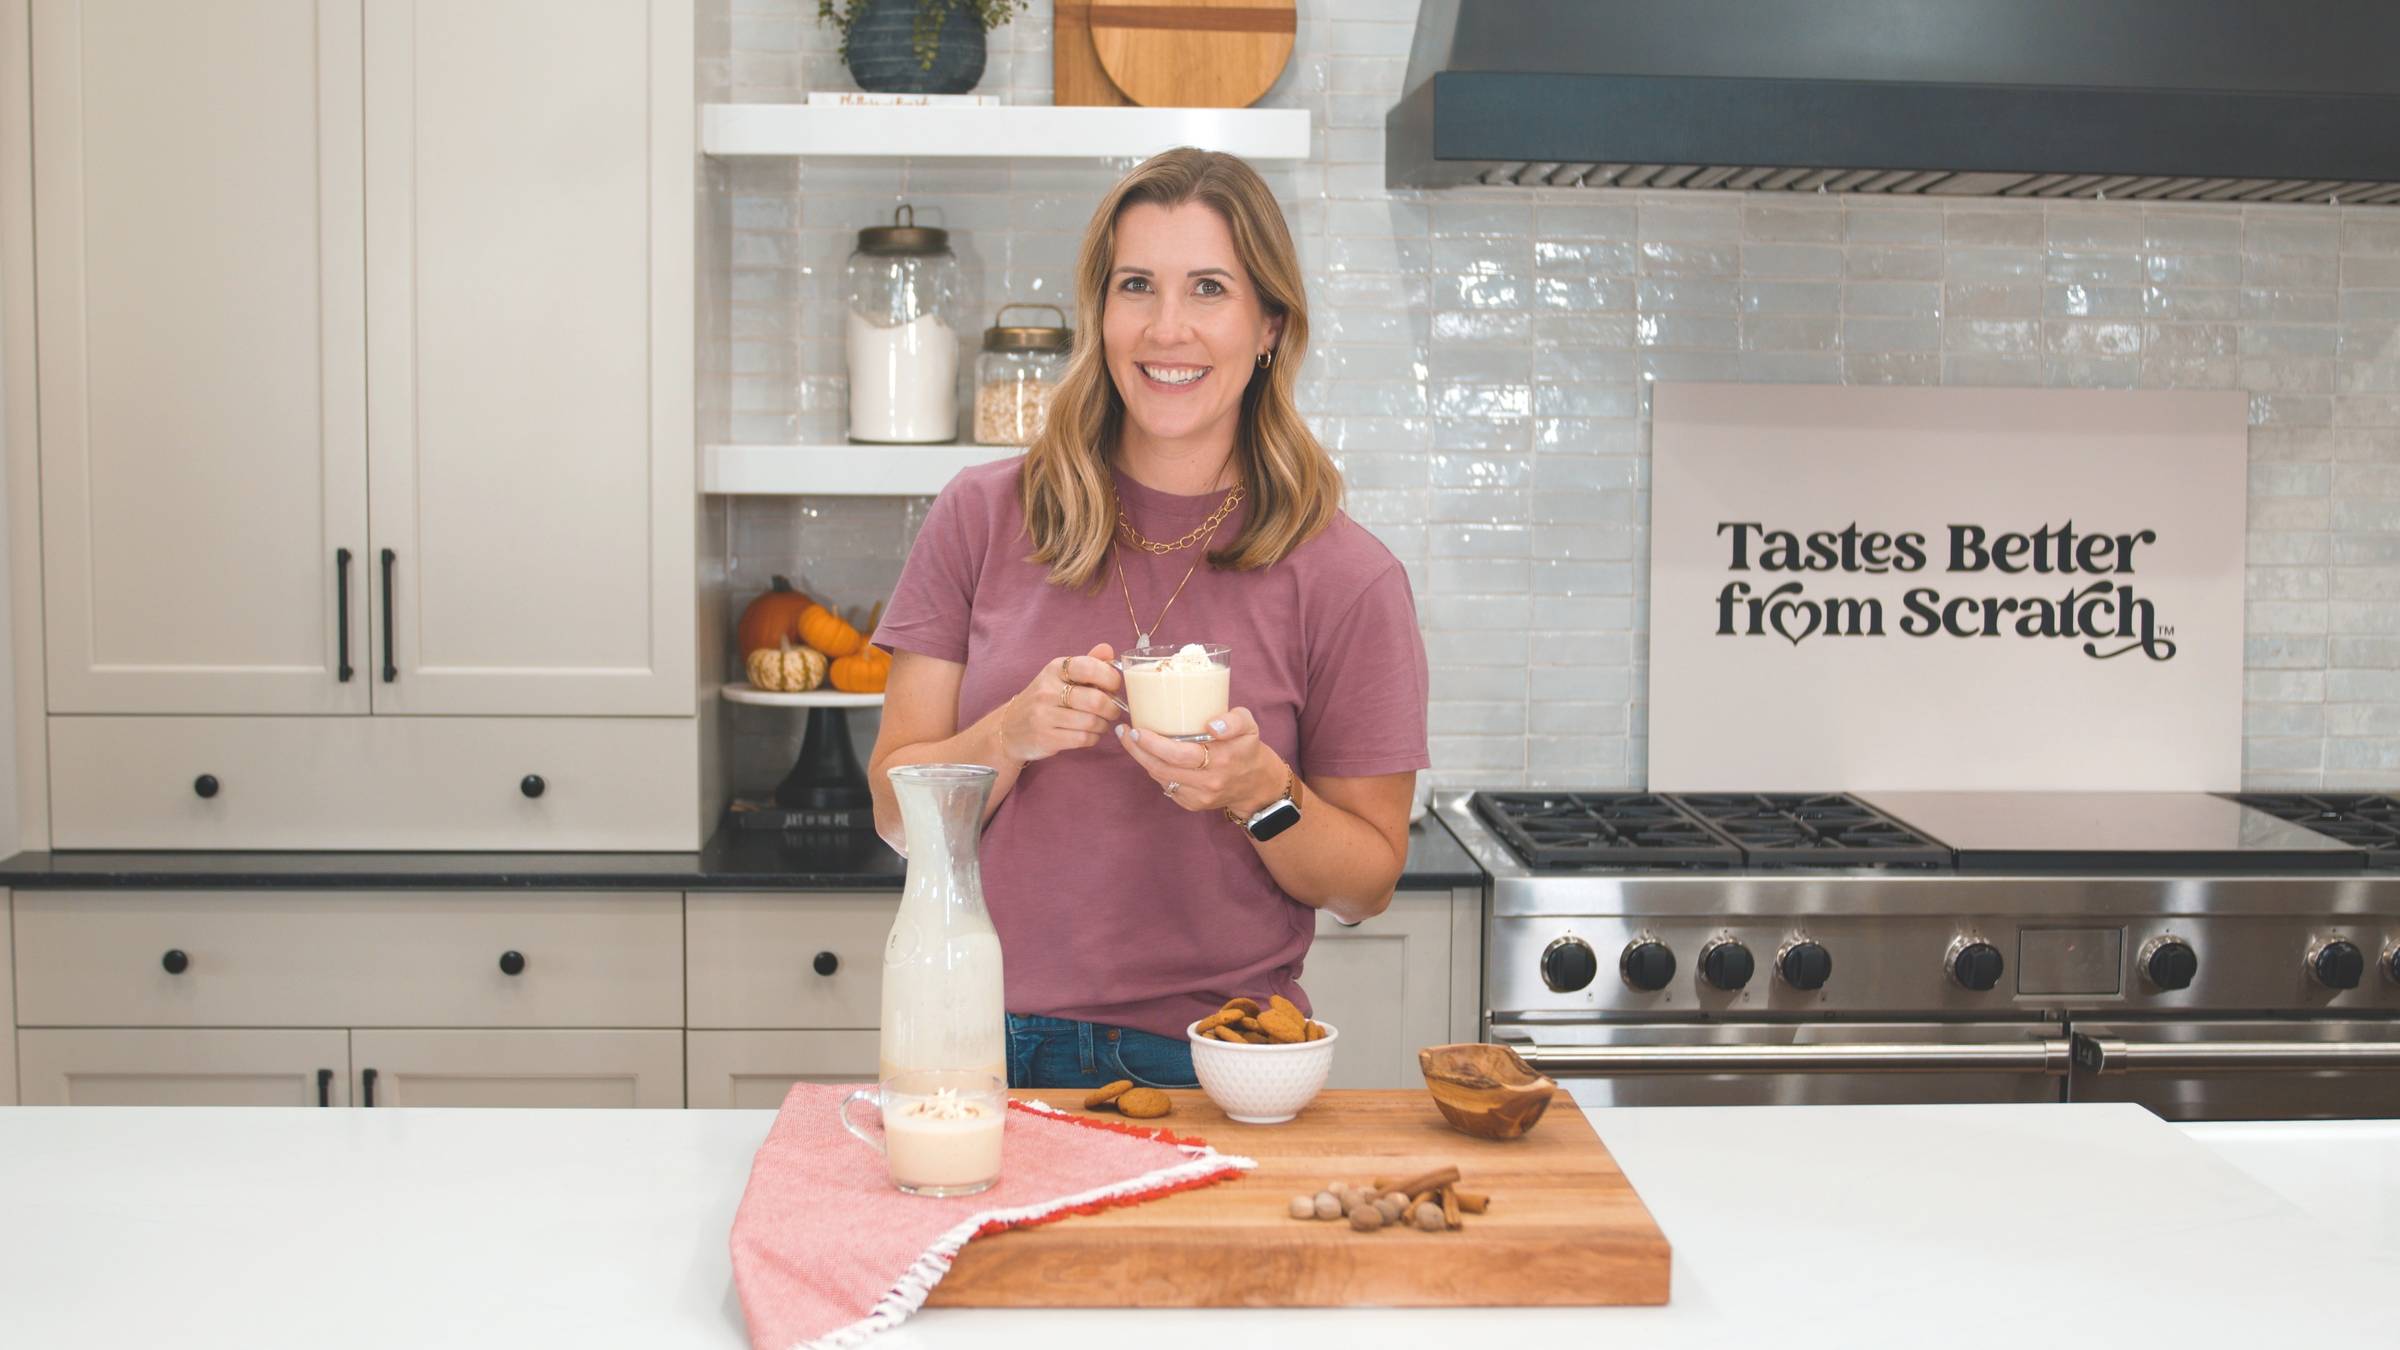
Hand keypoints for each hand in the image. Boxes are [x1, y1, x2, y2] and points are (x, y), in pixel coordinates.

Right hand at [997, 644, 1122, 763]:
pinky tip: (1090, 734)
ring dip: (1103, 725)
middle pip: (1095, 700)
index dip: (1110, 678)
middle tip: (1112, 711)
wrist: (1010, 728)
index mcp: (1054, 669)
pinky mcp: (1046, 738)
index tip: (1114, 686)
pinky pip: (1083, 739)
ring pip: (1091, 722)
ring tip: (1100, 723)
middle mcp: (1047, 690)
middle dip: (1112, 708)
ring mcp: (1044, 715)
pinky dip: (1093, 738)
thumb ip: (1087, 663)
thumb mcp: (1061, 676)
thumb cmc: (1044, 699)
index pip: (1089, 667)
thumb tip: (1108, 650)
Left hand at [1116, 706, 1284, 819]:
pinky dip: (1155, 770)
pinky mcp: (1192, 804)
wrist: (1256, 785)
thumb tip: (1211, 725)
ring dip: (1142, 759)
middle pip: (1162, 768)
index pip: (1179, 754)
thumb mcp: (1249, 725)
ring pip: (1160, 778)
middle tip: (1126, 732)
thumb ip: (1233, 721)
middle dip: (1138, 750)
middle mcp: (1209, 782)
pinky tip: (1149, 756)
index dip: (1153, 743)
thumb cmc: (1248, 748)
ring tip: (1130, 740)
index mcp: (1222, 759)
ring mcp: (1199, 796)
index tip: (1137, 729)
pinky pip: (1166, 786)